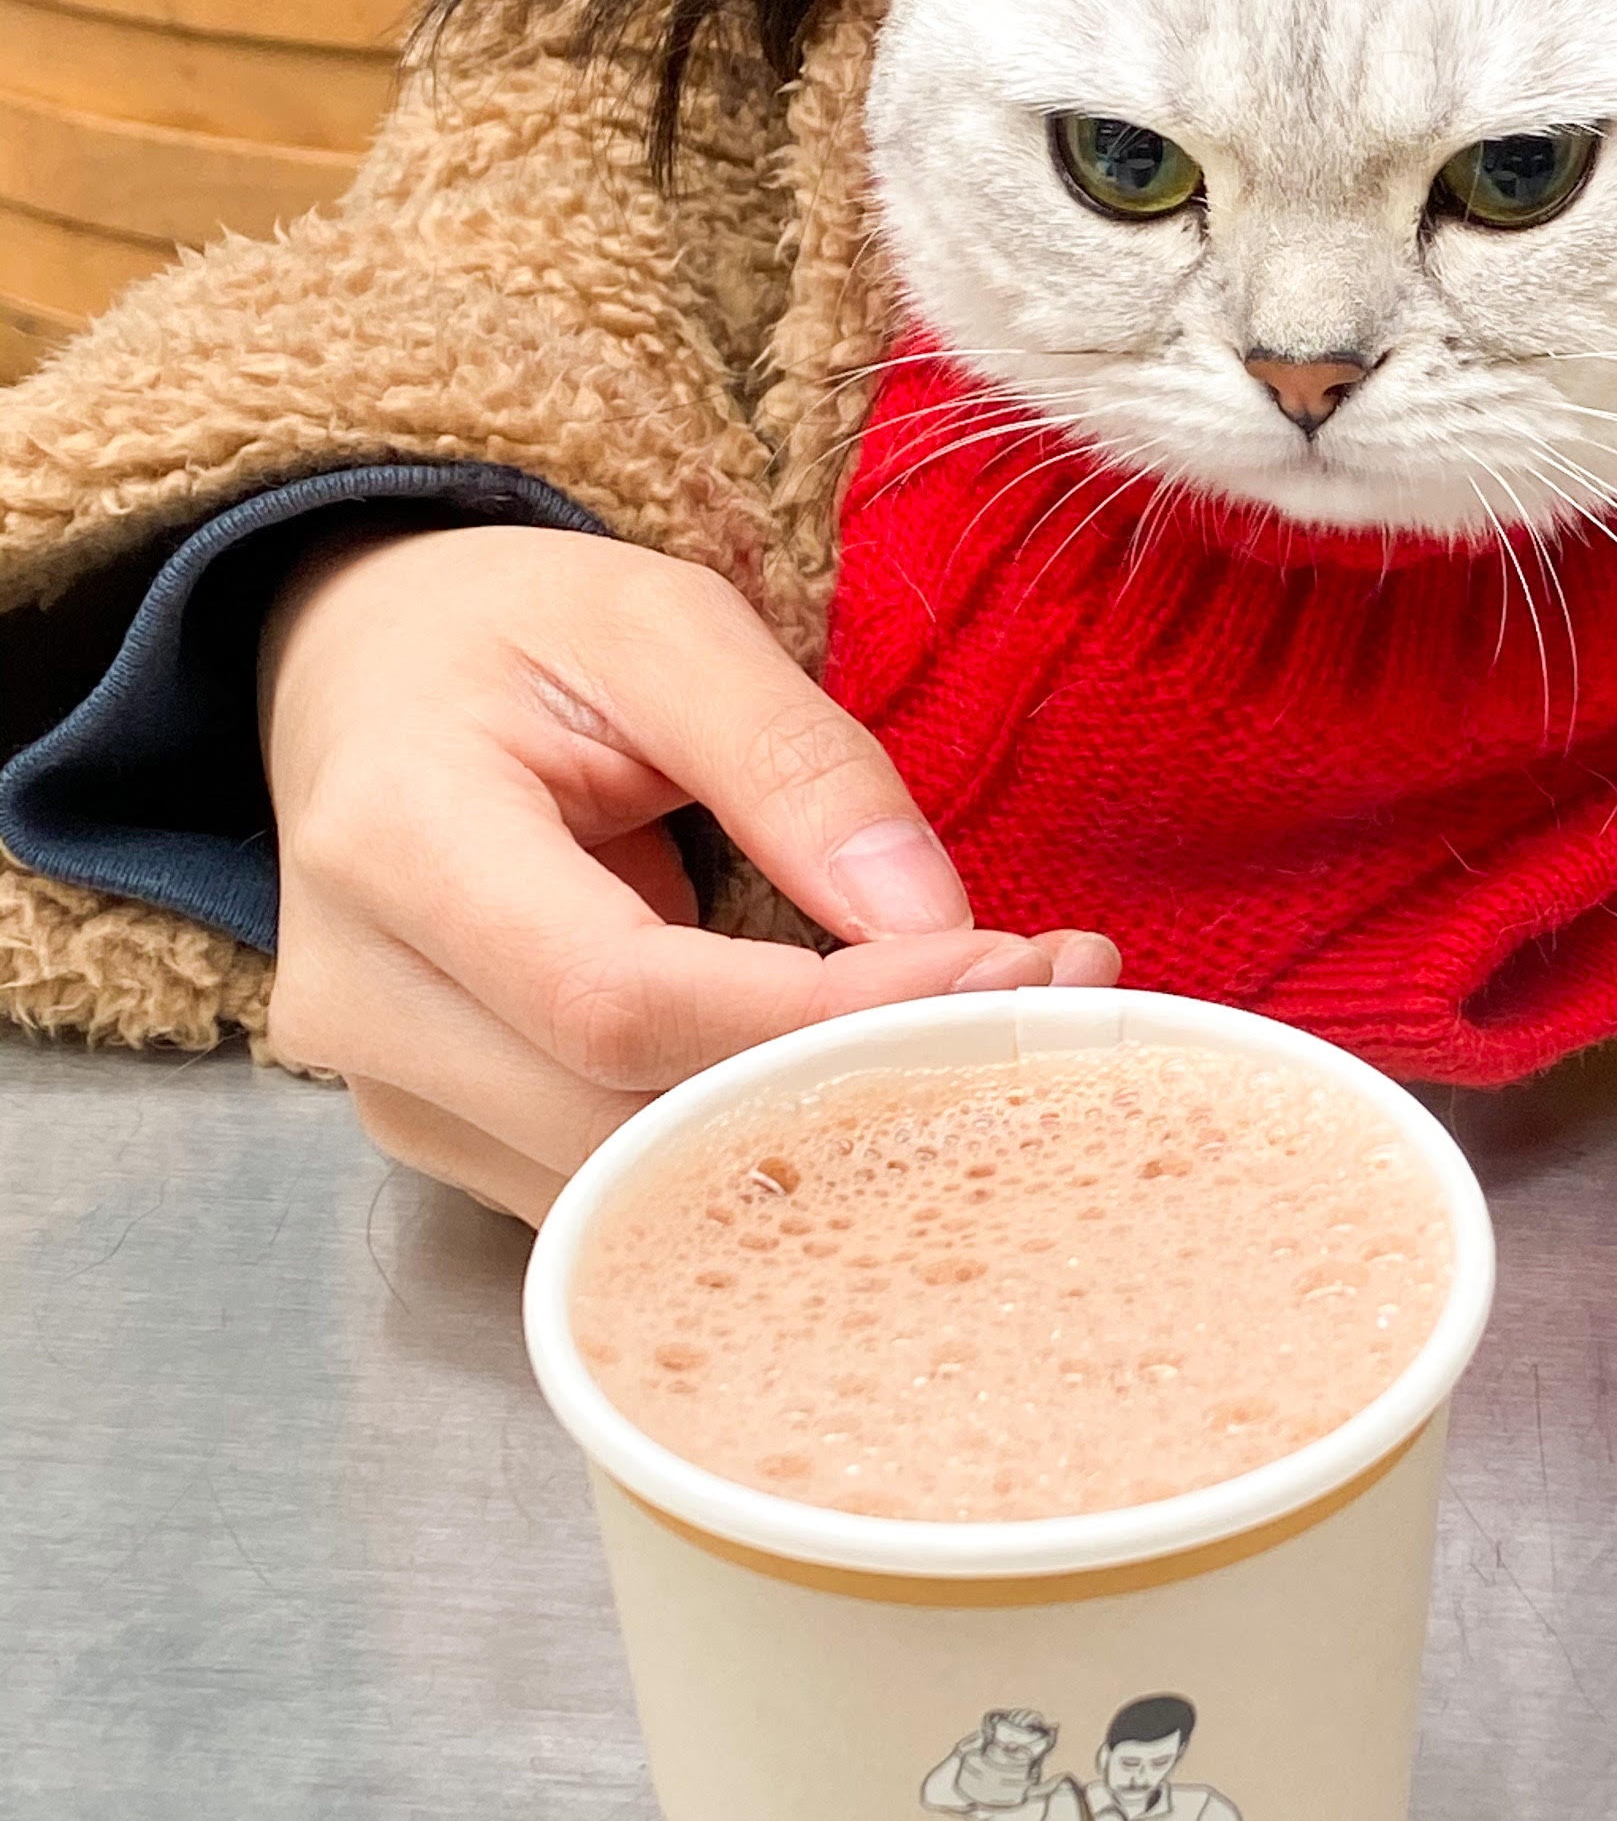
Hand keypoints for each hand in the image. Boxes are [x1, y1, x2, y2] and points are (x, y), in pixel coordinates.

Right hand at [259, 523, 1113, 1221]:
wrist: (364, 679)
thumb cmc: (511, 639)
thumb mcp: (661, 625)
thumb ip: (796, 762)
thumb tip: (928, 925)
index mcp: (397, 841)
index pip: (617, 996)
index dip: (818, 1016)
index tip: (998, 971)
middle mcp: (366, 1001)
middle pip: (628, 1127)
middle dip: (857, 1087)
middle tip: (1047, 1008)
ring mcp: (399, 1095)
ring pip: (634, 1194)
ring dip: (830, 1139)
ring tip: (986, 1035)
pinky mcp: (454, 1143)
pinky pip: (625, 1195)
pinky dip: (765, 1152)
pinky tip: (876, 1077)